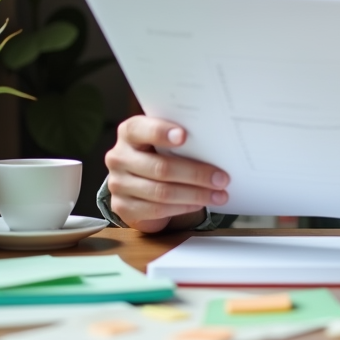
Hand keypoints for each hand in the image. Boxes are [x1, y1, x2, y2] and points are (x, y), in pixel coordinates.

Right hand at [105, 115, 228, 232]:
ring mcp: (117, 183)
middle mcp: (119, 157)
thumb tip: (215, 142)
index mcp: (129, 132)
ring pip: (161, 192)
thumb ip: (179, 138)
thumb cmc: (158, 153)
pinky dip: (182, 207)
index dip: (161, 132)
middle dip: (196, 174)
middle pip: (160, 167)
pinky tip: (198, 203)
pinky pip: (156, 210)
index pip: (141, 130)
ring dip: (195, 194)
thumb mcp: (163, 140)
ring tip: (218, 194)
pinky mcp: (122, 206)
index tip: (184, 136)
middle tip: (222, 178)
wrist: (136, 181)